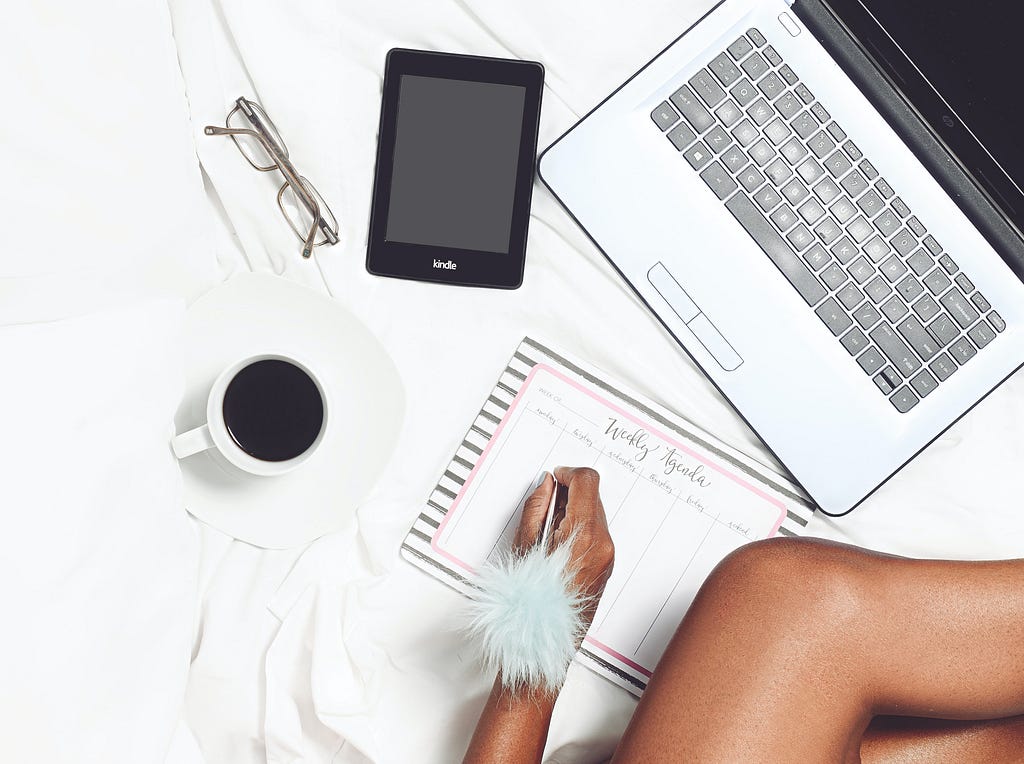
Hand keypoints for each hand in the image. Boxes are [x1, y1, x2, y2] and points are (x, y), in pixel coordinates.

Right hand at [514, 467, 614, 629]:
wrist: (546, 635)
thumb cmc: (532, 599)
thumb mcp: (526, 544)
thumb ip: (537, 506)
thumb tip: (546, 486)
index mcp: (584, 534)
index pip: (587, 482)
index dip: (569, 473)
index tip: (557, 476)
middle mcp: (603, 543)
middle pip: (592, 496)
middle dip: (570, 493)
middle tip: (547, 504)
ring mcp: (608, 555)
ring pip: (595, 514)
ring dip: (574, 511)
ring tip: (549, 530)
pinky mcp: (607, 564)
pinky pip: (596, 532)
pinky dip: (579, 528)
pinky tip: (558, 544)